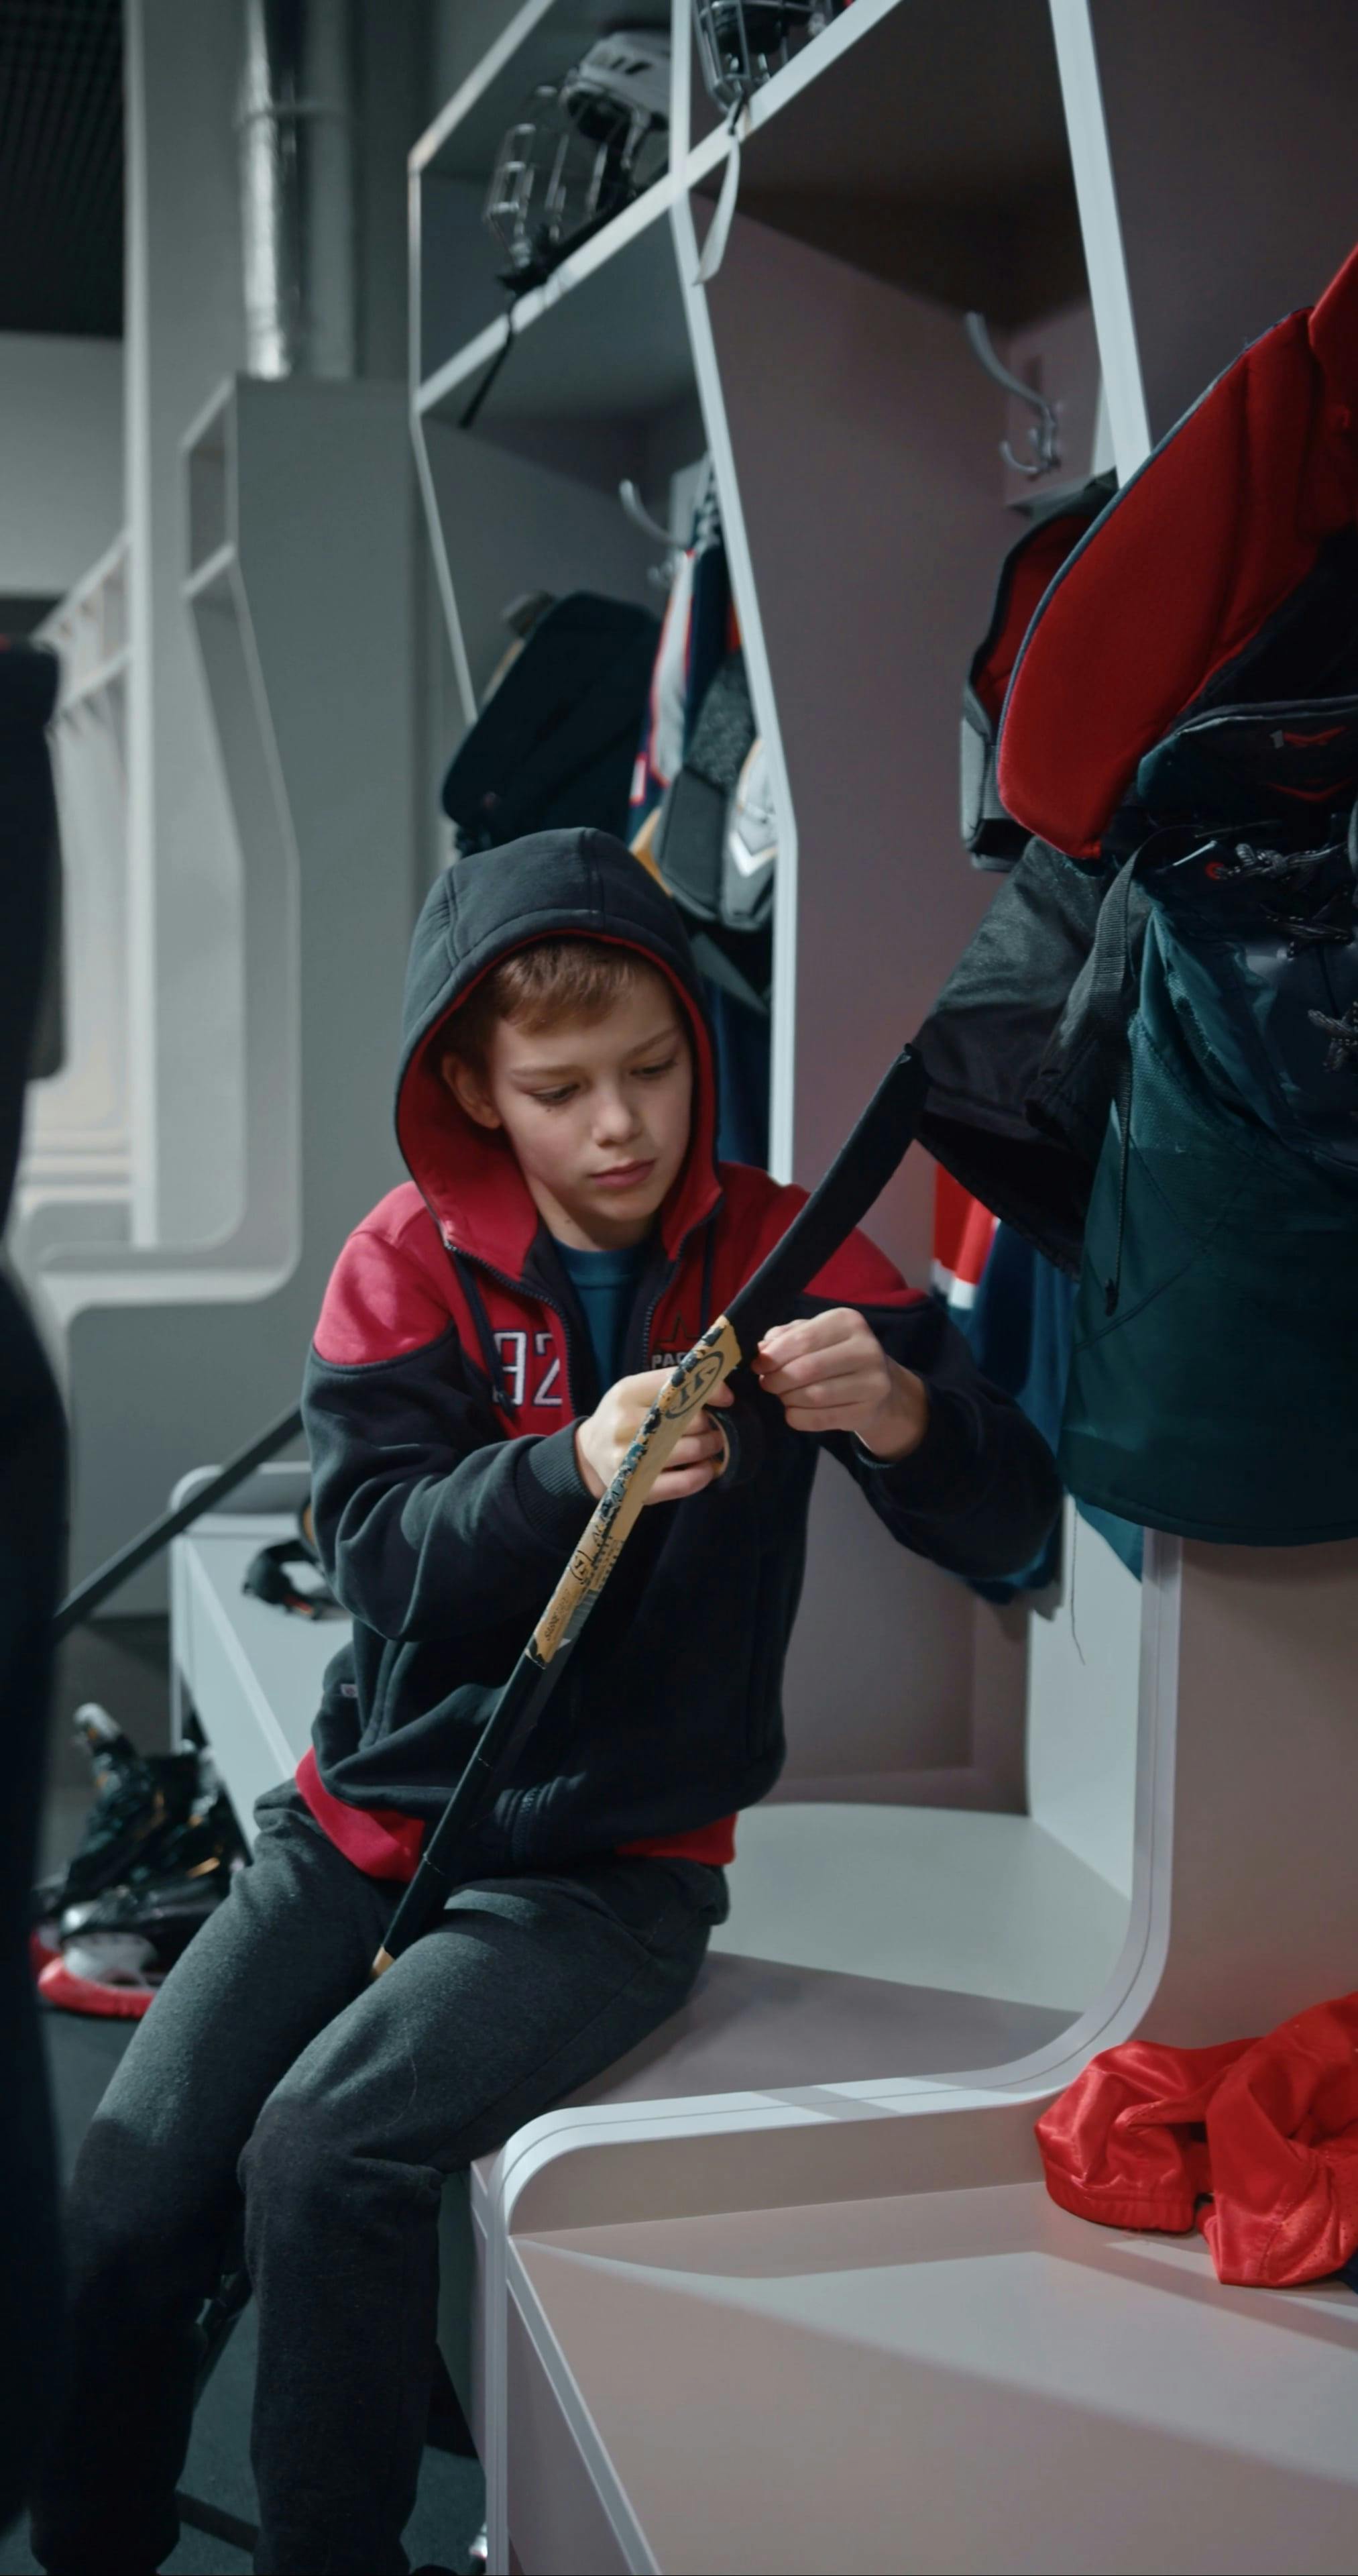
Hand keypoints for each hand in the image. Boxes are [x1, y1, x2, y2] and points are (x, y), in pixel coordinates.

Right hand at [574, 1368, 733, 1504]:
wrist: (589, 1453)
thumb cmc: (622, 1417)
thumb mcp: (636, 1391)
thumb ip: (673, 1385)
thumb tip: (723, 1393)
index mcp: (627, 1393)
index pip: (677, 1386)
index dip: (710, 1391)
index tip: (727, 1399)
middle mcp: (625, 1424)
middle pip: (689, 1420)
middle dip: (712, 1423)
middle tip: (716, 1426)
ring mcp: (630, 1459)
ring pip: (690, 1450)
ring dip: (711, 1447)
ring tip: (713, 1444)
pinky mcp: (637, 1488)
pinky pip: (682, 1483)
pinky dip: (702, 1475)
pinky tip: (707, 1468)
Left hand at [752, 1308, 927, 1461]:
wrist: (875, 1384)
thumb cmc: (834, 1353)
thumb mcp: (812, 1334)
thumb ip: (785, 1338)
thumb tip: (761, 1351)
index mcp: (848, 1321)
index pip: (803, 1339)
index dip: (773, 1356)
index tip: (758, 1366)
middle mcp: (866, 1348)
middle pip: (807, 1369)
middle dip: (778, 1379)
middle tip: (766, 1384)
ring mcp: (873, 1382)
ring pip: (814, 1396)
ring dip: (788, 1399)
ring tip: (782, 1396)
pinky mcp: (867, 1412)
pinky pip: (822, 1420)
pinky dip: (799, 1418)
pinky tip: (793, 1412)